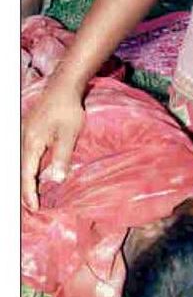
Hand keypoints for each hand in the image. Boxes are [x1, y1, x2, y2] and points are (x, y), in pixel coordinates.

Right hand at [21, 83, 83, 209]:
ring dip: (26, 180)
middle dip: (24, 190)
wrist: (62, 87)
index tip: (34, 208)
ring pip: (22, 163)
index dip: (30, 193)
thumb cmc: (67, 110)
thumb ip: (61, 158)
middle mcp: (23, 141)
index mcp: (31, 144)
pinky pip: (26, 155)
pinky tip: (35, 173)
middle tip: (30, 207)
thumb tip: (57, 180)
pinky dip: (28, 168)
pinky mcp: (30, 131)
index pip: (27, 175)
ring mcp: (25, 135)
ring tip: (31, 195)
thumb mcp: (68, 135)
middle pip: (20, 171)